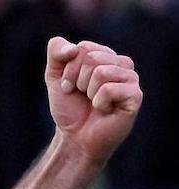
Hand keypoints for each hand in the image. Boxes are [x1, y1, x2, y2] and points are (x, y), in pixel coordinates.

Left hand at [45, 37, 142, 163]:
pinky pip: (109, 89)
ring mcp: (131, 79)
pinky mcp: (135, 95)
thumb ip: (56, 52)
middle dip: (77, 81)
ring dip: (88, 92)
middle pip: (91, 57)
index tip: (69, 87)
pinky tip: (105, 110)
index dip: (68, 70)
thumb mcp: (54, 76)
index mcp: (105, 56)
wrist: (75, 138)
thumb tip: (73, 47)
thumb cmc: (70, 108)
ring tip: (94, 103)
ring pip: (100, 71)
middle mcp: (121, 64)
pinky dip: (99, 102)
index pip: (82, 48)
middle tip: (82, 96)